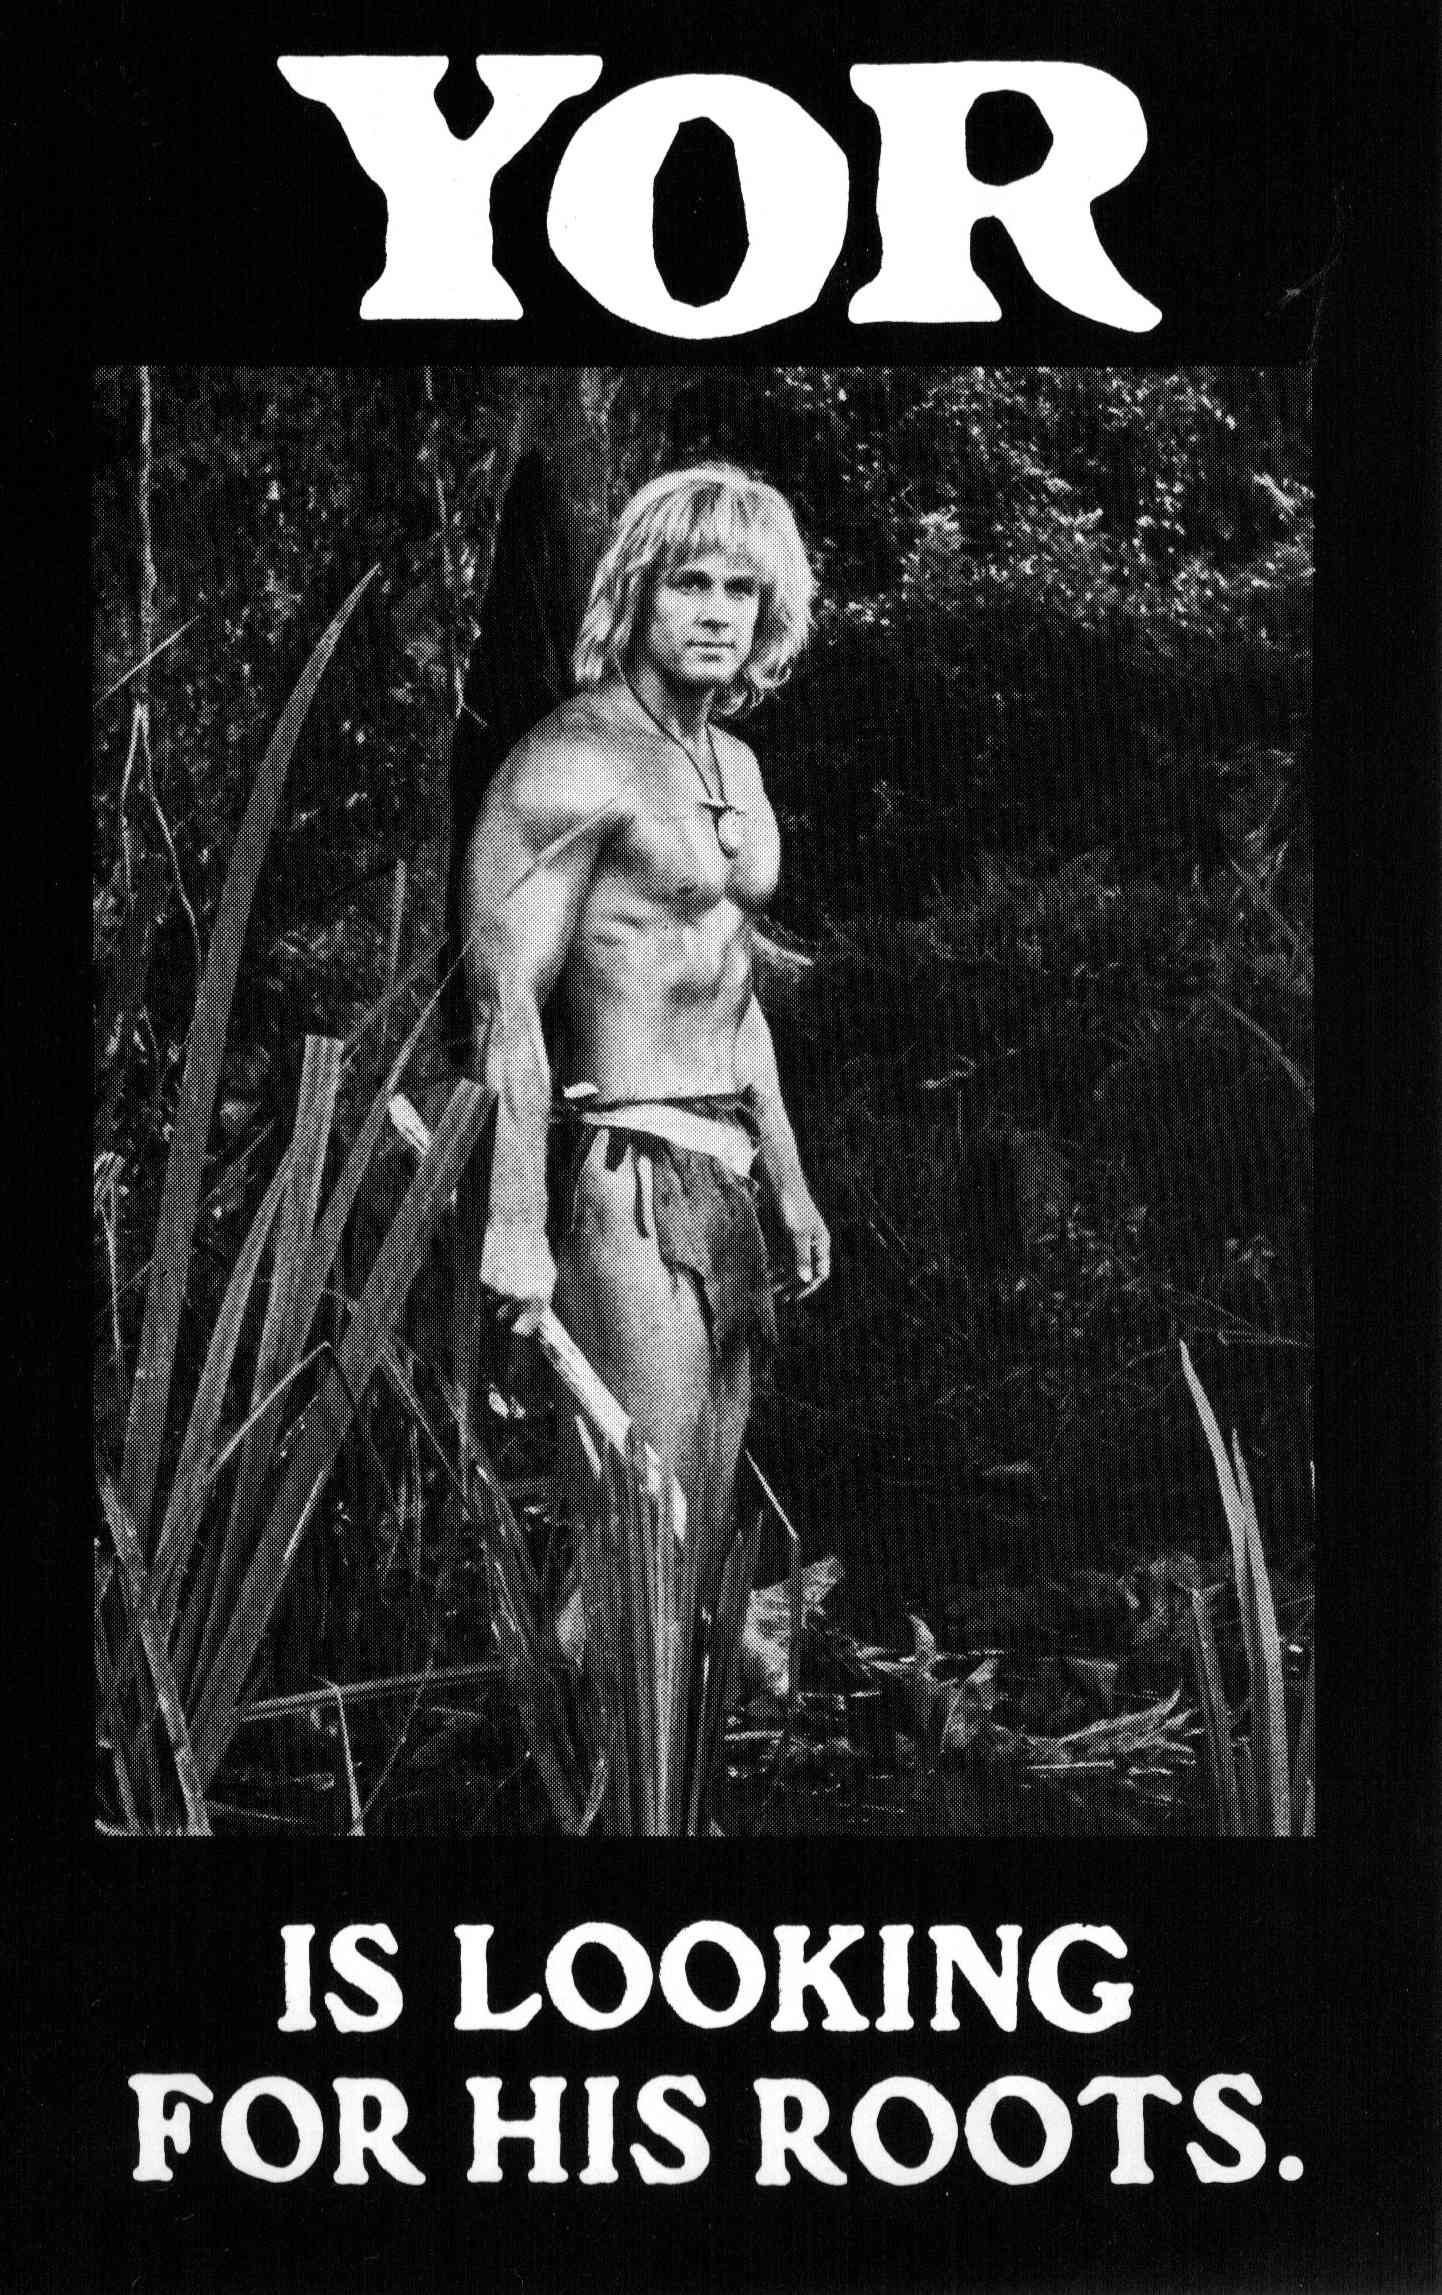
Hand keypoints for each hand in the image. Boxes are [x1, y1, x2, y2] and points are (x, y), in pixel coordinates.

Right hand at [479, 1219, 556, 1339]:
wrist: (516, 1223)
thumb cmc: (534, 1246)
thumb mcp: (548, 1274)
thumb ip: (541, 1299)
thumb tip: (536, 1316)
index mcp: (536, 1296)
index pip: (524, 1328)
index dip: (520, 1327)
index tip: (518, 1325)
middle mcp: (517, 1295)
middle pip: (503, 1316)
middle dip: (505, 1308)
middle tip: (510, 1293)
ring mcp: (498, 1286)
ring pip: (493, 1299)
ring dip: (497, 1291)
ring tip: (506, 1270)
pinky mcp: (484, 1277)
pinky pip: (485, 1285)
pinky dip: (490, 1277)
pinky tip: (498, 1261)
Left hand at [775, 1186, 830, 1301]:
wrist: (779, 1179)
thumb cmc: (793, 1203)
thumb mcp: (797, 1232)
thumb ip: (801, 1256)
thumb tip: (804, 1279)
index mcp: (821, 1242)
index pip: (820, 1273)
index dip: (808, 1287)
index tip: (794, 1298)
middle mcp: (811, 1242)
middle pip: (803, 1271)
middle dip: (790, 1285)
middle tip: (776, 1299)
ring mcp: (797, 1238)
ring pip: (790, 1264)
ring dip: (780, 1277)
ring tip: (767, 1288)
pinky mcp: (783, 1232)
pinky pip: (780, 1254)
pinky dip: (773, 1264)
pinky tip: (763, 1272)